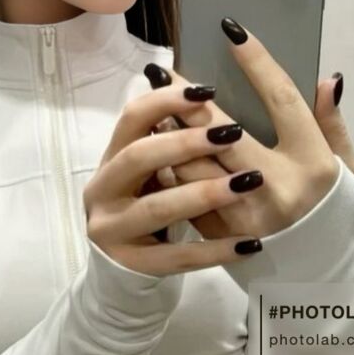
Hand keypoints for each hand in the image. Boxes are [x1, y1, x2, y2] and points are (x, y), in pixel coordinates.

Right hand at [83, 80, 264, 277]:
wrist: (119, 264)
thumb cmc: (146, 200)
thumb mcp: (151, 166)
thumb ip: (168, 134)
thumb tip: (200, 91)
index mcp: (111, 156)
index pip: (131, 118)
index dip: (165, 101)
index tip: (207, 90)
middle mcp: (103, 189)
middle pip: (137, 157)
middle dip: (184, 142)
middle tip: (231, 133)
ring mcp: (112, 228)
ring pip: (156, 208)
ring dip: (202, 193)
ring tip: (247, 183)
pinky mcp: (132, 264)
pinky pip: (177, 257)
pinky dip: (214, 250)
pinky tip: (251, 244)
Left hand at [150, 18, 353, 239]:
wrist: (313, 280)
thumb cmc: (329, 214)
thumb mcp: (345, 169)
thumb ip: (332, 124)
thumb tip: (326, 79)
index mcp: (312, 166)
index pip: (281, 100)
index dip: (256, 62)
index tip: (232, 30)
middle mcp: (274, 189)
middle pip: (221, 129)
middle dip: (189, 95)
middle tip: (164, 68)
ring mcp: (240, 214)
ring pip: (191, 160)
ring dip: (167, 126)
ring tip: (151, 99)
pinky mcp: (214, 233)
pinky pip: (179, 189)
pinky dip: (164, 161)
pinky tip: (152, 138)